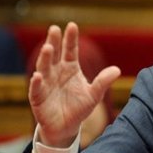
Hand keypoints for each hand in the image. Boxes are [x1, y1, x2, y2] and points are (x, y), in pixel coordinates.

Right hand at [28, 22, 120, 147]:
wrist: (66, 127)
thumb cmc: (79, 108)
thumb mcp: (94, 95)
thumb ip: (103, 82)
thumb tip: (117, 70)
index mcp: (70, 68)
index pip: (70, 50)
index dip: (71, 38)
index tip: (72, 25)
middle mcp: (56, 71)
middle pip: (55, 54)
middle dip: (54, 41)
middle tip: (54, 29)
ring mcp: (45, 83)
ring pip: (44, 67)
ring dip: (45, 58)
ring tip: (48, 48)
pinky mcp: (37, 97)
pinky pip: (36, 88)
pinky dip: (36, 82)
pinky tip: (37, 76)